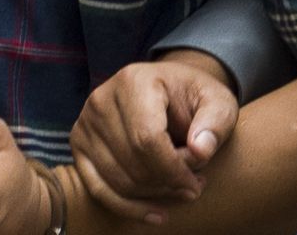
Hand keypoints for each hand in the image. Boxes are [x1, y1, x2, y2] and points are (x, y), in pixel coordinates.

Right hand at [68, 50, 237, 223]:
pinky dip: (128, 208)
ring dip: (153, 195)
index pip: (147, 139)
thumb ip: (215, 123)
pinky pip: (98, 189)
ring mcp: (85, 123)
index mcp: (134, 81)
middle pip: (132, 162)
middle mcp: (101, 99)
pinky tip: (156, 215)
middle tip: (193, 185)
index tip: (197, 185)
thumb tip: (200, 151)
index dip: (174, 170)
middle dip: (167, 182)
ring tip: (181, 188)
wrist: (168, 91)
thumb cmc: (193, 98)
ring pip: (117, 180)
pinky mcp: (78, 144)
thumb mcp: (218, 101)